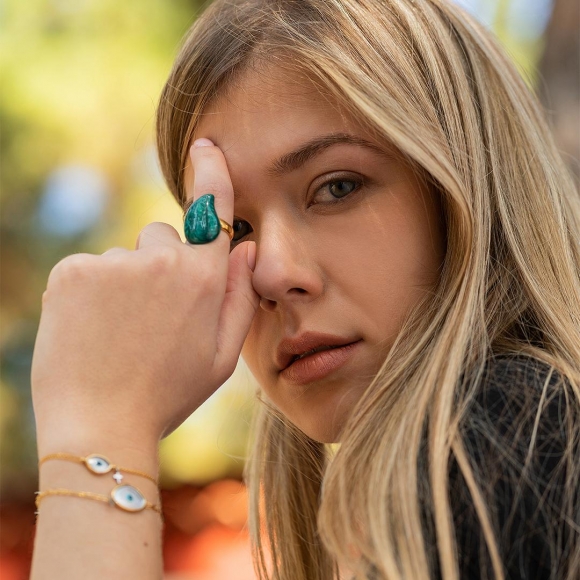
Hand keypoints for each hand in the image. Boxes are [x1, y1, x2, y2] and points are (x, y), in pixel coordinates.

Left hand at [31, 141, 258, 449]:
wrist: (100, 426)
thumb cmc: (168, 394)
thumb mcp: (222, 356)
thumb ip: (240, 295)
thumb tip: (247, 245)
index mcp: (203, 279)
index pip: (212, 209)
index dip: (211, 172)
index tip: (205, 146)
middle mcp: (160, 260)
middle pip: (162, 239)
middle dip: (162, 267)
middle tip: (152, 321)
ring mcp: (112, 263)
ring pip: (124, 258)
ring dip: (125, 284)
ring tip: (119, 334)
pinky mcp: (72, 271)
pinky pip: (90, 267)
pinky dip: (92, 291)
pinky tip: (93, 330)